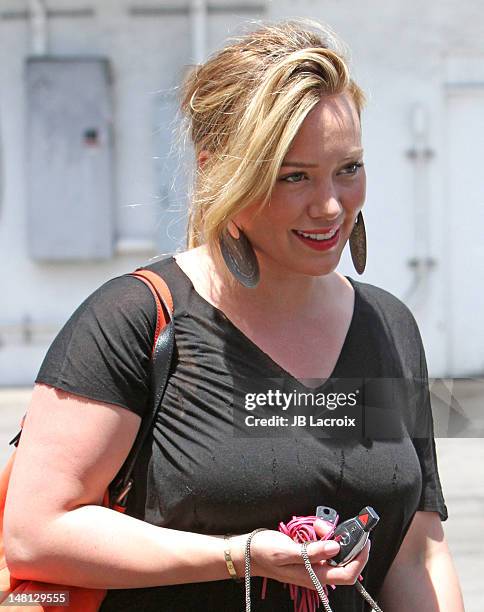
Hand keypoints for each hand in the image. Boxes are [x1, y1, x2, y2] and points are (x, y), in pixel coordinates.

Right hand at [232, 519, 369, 589]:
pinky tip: (313, 528)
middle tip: (329, 526)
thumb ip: (312, 551)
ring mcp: (313, 565)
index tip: (364, 539)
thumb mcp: (286, 550)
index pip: (348, 573)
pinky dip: (322, 535)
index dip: (360, 558)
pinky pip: (324, 546)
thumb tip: (336, 546)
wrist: (247, 551)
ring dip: (331, 535)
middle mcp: (317, 573)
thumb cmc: (264, 552)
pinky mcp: (308, 556)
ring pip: (334, 550)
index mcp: (314, 576)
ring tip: (317, 525)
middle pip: (343, 559)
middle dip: (343, 540)